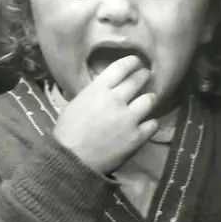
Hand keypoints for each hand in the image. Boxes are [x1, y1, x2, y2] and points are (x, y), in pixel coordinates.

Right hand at [52, 56, 158, 173]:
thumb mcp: (77, 103)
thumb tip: (107, 87)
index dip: (132, 62)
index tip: (137, 62)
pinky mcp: (136, 136)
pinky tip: (147, 124)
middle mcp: (116, 100)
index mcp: (98, 89)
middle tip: (146, 76)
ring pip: (149, 100)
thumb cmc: (68, 132)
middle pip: (138, 80)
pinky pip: (152, 124)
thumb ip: (95, 93)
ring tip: (147, 101)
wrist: (71, 160)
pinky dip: (150, 123)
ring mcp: (129, 118)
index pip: (121, 67)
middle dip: (144, 76)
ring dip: (149, 99)